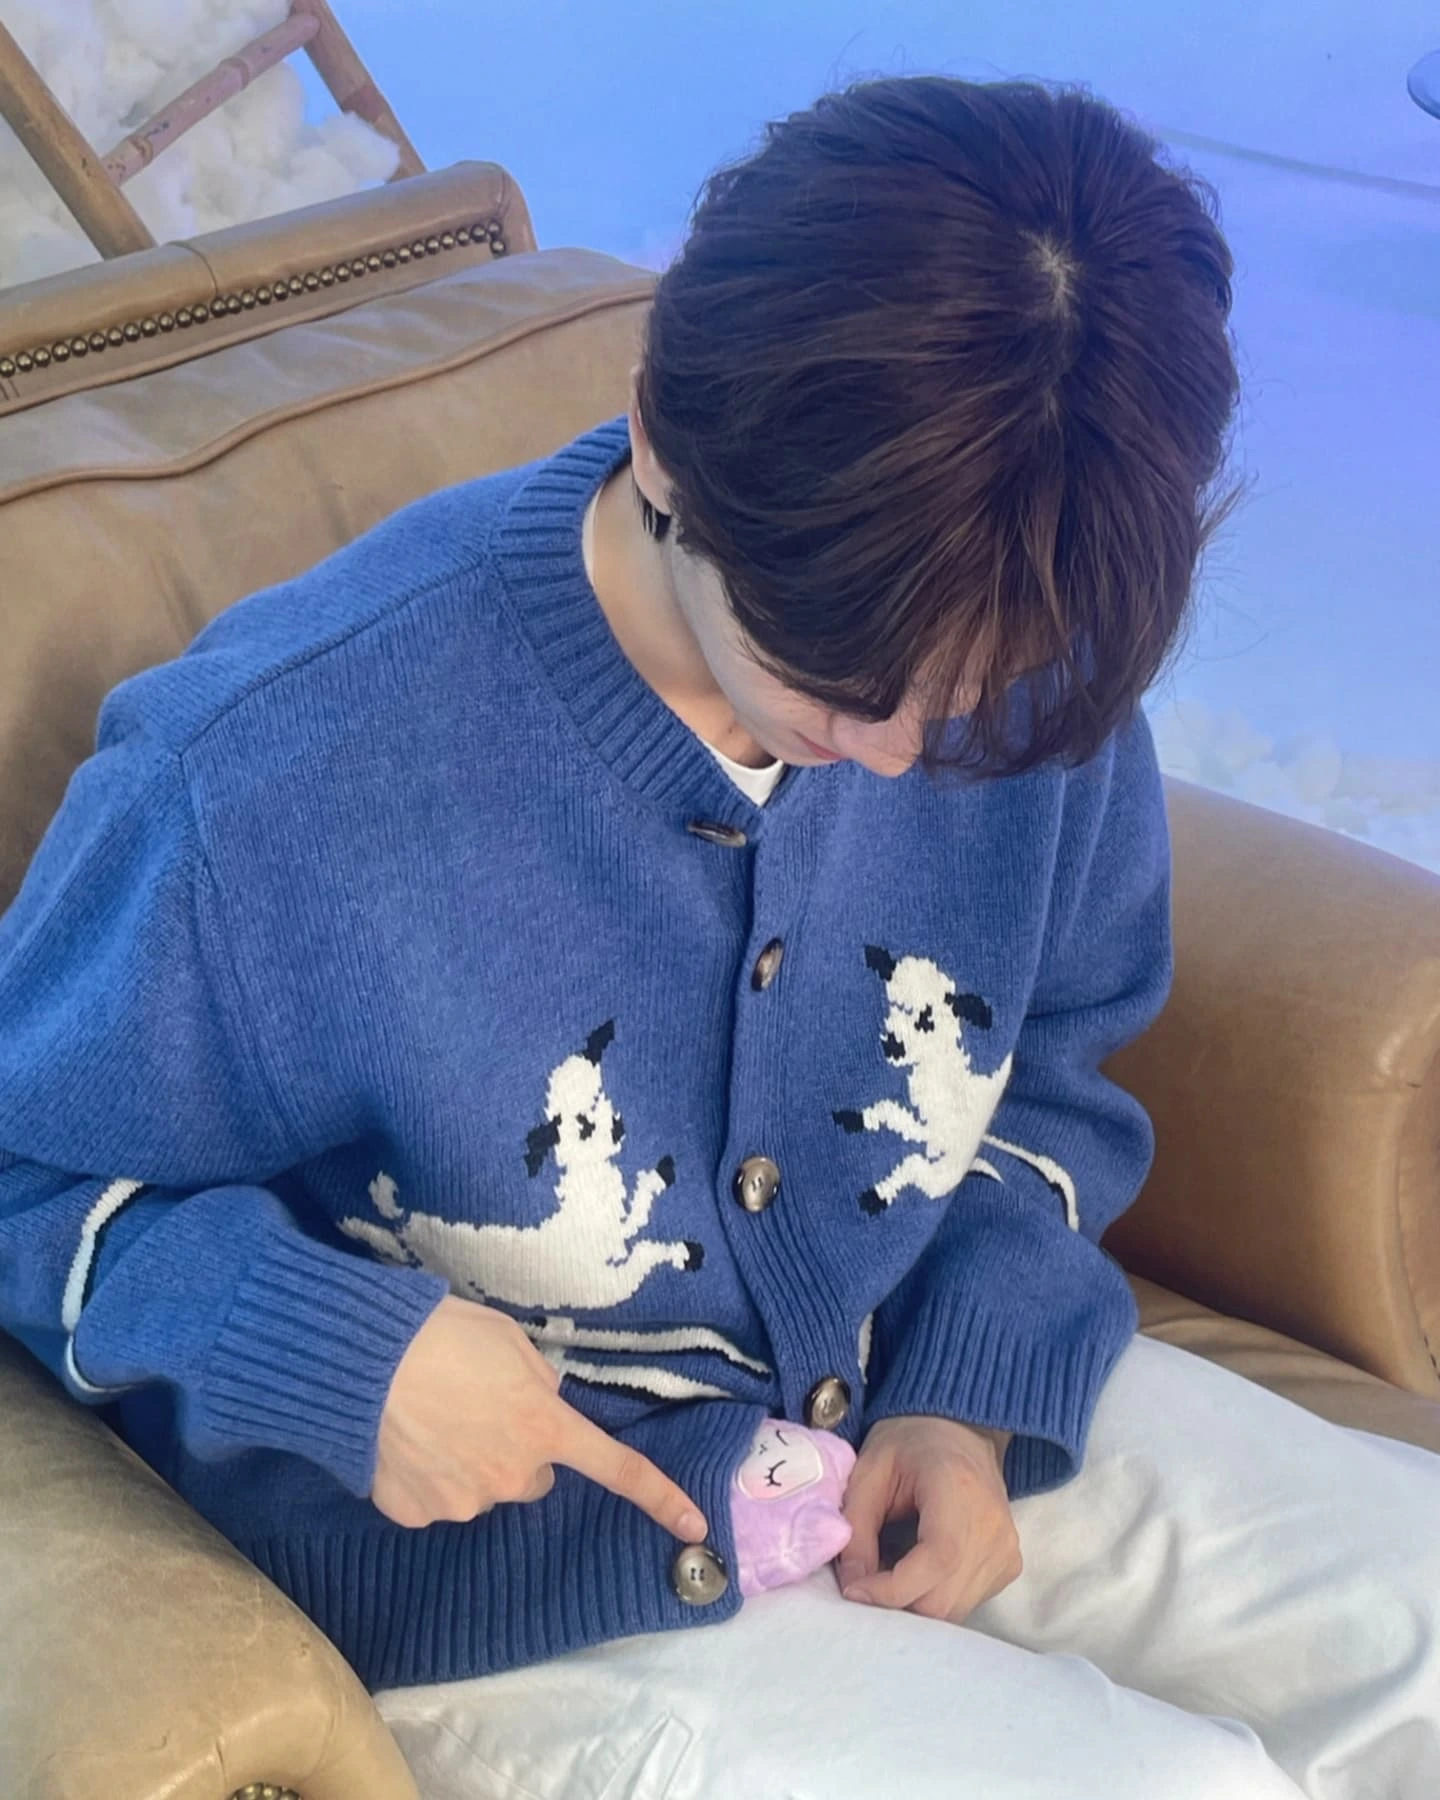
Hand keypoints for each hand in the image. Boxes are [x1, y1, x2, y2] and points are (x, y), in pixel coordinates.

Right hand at [373, 1293, 707, 1541]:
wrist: (362, 1361)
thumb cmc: (442, 1334)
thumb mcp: (509, 1340)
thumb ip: (538, 1380)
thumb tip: (539, 1400)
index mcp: (545, 1428)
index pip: (616, 1467)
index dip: (659, 1496)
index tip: (696, 1524)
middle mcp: (512, 1476)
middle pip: (532, 1475)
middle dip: (517, 1449)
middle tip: (478, 1406)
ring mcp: (462, 1501)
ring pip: (482, 1488)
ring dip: (468, 1461)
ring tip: (430, 1414)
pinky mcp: (414, 1514)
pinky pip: (432, 1500)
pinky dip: (423, 1477)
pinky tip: (403, 1439)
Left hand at [837, 1414, 1020, 1621]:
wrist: (958, 1430)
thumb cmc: (909, 1444)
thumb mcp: (869, 1472)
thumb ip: (857, 1528)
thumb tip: (853, 1586)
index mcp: (959, 1488)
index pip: (937, 1559)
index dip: (892, 1588)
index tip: (855, 1588)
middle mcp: (993, 1524)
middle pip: (944, 1598)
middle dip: (896, 1601)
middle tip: (865, 1580)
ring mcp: (1007, 1548)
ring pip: (954, 1610)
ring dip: (913, 1604)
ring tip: (889, 1571)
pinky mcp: (1009, 1565)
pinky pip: (967, 1603)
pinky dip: (935, 1598)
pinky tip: (917, 1571)